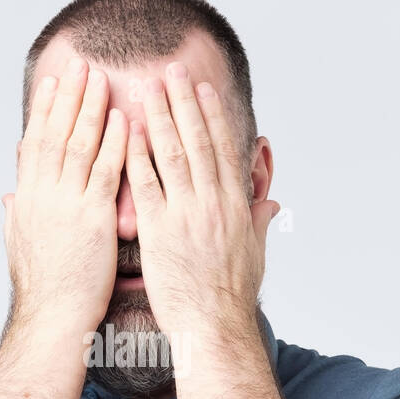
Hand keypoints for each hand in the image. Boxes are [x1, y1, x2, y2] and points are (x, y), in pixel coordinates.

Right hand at [3, 57, 127, 332]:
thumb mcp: (20, 247)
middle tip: (80, 63)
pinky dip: (114, 144)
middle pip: (56, 134)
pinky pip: (105, 173)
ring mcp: (66, 205)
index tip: (54, 82)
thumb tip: (10, 196)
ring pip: (79, 146)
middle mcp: (43, 196)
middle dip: (68, 96)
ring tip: (102, 78)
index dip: (45, 110)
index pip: (36, 143)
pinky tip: (124, 120)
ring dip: (91, 109)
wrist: (52, 318)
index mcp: (27, 200)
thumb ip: (16, 216)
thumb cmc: (44, 291)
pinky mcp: (92, 220)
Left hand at [125, 64, 279, 338]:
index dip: (211, 115)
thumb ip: (259, 224)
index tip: (201, 89)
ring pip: (172, 155)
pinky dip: (137, 157)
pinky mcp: (160, 232)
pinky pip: (146, 186)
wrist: (214, 327)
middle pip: (197, 142)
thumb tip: (272, 205)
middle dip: (183, 102)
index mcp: (235, 206)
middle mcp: (212, 203)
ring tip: (147, 87)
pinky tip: (127, 132)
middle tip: (170, 70)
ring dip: (159, 117)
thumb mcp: (255, 255)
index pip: (223, 149)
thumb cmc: (232, 298)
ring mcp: (186, 215)